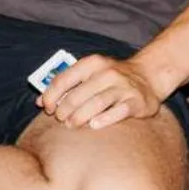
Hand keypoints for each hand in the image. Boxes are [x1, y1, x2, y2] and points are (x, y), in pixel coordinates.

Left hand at [38, 53, 162, 130]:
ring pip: (97, 103)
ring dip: (80, 116)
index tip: (47, 108)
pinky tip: (94, 125)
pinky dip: (105, 119)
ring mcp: (124, 87)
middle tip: (60, 120)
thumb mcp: (89, 75)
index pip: (65, 78)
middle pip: (79, 94)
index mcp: (92, 64)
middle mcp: (108, 73)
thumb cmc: (110, 79)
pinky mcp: (137, 101)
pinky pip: (119, 111)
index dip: (51, 95)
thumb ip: (66, 86)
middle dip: (64, 109)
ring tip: (71, 125)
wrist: (148, 76)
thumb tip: (40, 102)